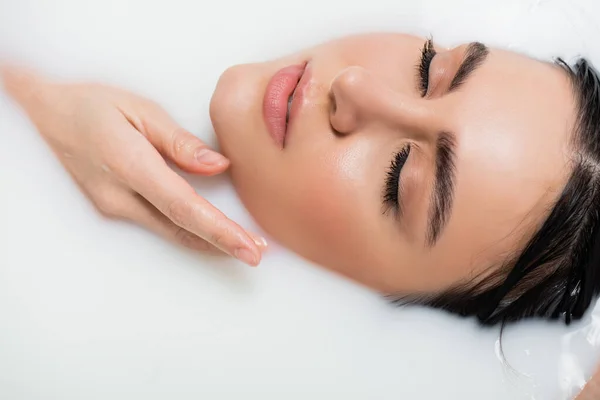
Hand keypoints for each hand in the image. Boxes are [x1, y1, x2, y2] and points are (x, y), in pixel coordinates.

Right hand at [1, 66, 266, 265]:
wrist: (43, 115)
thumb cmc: (91, 105)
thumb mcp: (139, 110)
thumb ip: (179, 143)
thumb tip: (218, 165)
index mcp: (130, 166)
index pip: (183, 207)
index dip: (219, 230)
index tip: (247, 246)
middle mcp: (120, 196)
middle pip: (180, 228)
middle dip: (222, 244)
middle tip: (257, 254)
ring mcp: (113, 207)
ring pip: (170, 232)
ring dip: (209, 242)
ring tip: (244, 248)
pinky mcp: (112, 208)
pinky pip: (159, 225)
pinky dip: (189, 232)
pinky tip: (210, 237)